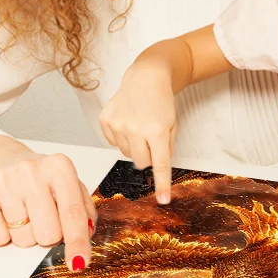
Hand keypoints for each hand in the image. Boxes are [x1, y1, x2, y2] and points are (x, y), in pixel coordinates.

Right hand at [0, 136, 96, 271]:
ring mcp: (5, 181)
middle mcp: (32, 171)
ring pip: (23, 239)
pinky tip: (5, 214)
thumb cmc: (39, 178)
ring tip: (23, 211)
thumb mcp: (68, 185)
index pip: (72, 213)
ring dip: (25, 234)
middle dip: (48, 234)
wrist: (1, 159)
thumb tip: (86, 235)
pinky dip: (3, 234)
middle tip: (42, 216)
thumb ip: (83, 209)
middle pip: (49, 234)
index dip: (77, 242)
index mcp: (60, 167)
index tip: (79, 263)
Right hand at [99, 64, 176, 204]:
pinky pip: (112, 142)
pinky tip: (127, 122)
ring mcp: (118, 124)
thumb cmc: (161, 101)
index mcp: (156, 131)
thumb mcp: (172, 125)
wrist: (146, 77)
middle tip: (150, 140)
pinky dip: (121, 137)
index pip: (160, 164)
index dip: (162, 184)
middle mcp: (136, 129)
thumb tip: (156, 169)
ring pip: (126, 153)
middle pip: (140, 163)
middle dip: (147, 156)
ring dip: (134, 146)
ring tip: (139, 126)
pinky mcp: (105, 120)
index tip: (164, 199)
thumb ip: (166, 148)